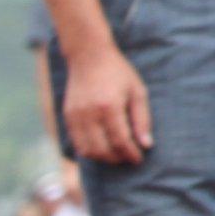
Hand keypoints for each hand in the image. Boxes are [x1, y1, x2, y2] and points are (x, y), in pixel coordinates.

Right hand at [62, 46, 153, 165]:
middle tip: (128, 157)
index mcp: (109, 106)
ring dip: (103, 157)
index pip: (120, 141)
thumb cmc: (118, 73)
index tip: (139, 158)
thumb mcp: (137, 92)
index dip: (131, 154)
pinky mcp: (68, 116)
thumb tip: (146, 145)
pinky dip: (90, 150)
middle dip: (117, 158)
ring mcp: (76, 116)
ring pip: (87, 150)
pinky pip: (77, 143)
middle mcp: (89, 113)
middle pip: (102, 150)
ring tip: (115, 154)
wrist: (88, 57)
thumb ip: (142, 119)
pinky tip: (102, 147)